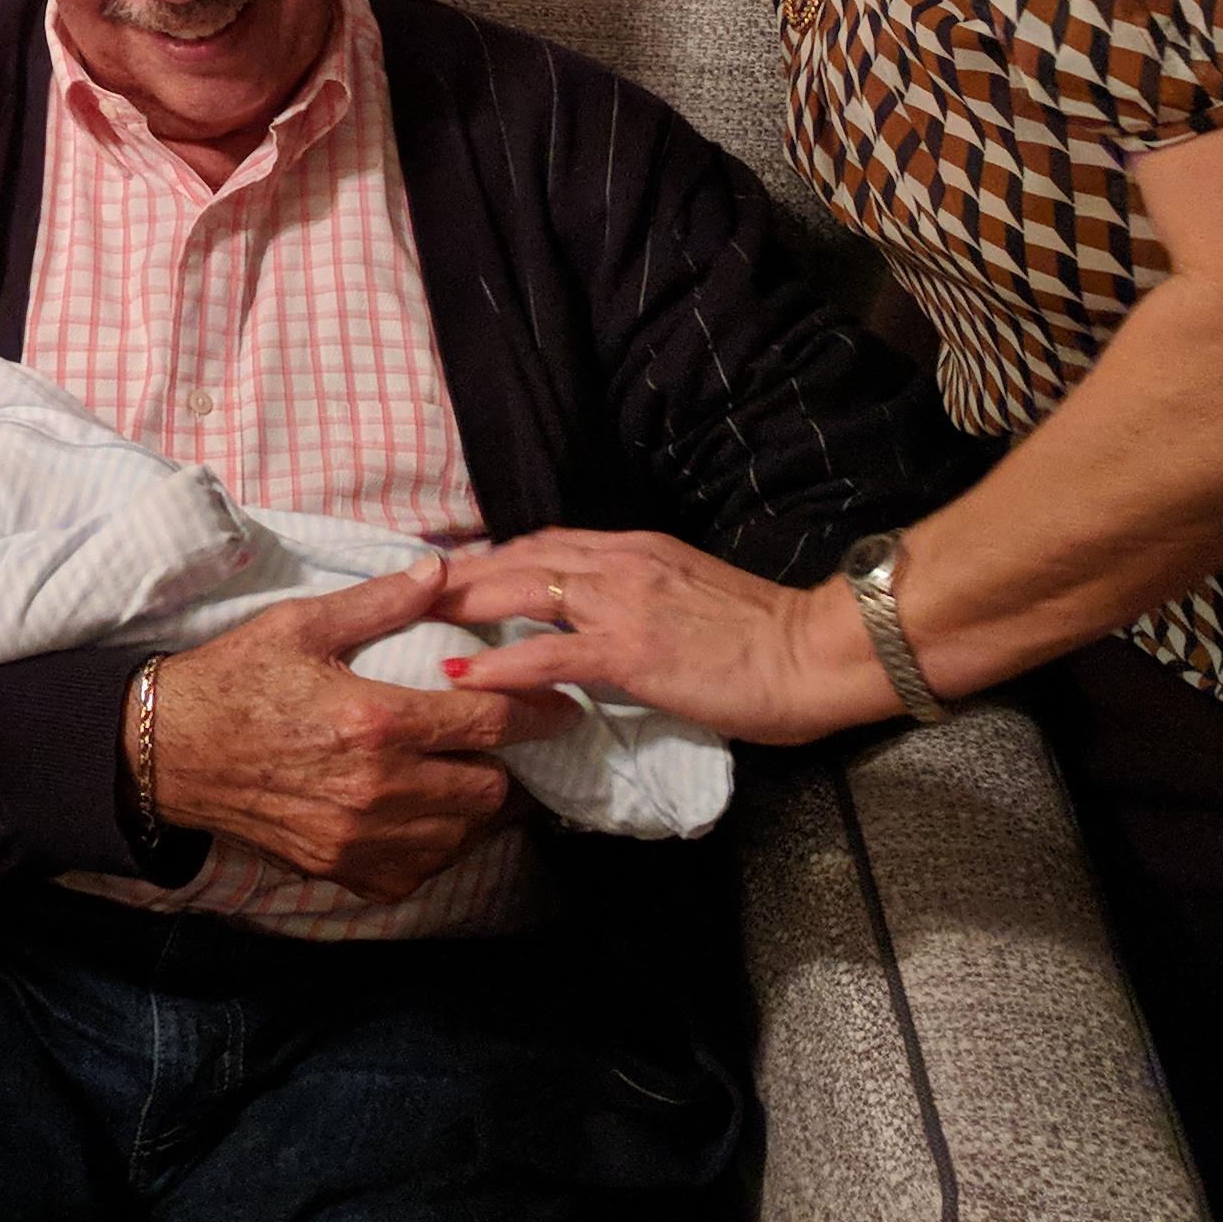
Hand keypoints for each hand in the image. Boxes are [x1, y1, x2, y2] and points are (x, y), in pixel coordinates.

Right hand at [150, 565, 580, 900]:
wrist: (168, 751)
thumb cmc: (234, 679)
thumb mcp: (302, 624)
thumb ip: (380, 603)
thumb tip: (442, 572)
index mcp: (374, 720)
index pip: (488, 721)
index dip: (536, 711)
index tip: (561, 705)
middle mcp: (376, 789)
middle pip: (489, 790)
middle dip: (506, 765)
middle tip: (503, 742)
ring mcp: (359, 839)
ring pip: (461, 836)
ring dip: (474, 807)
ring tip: (468, 775)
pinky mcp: (340, 870)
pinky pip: (418, 872)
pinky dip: (433, 846)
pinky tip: (423, 814)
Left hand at [433, 529, 896, 744]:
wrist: (812, 653)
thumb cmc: (763, 636)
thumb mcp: (690, 595)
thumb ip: (642, 596)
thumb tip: (603, 617)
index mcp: (634, 550)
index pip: (545, 545)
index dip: (493, 559)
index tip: (453, 573)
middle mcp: (618, 563)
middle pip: (518, 559)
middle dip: (461, 576)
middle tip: (410, 594)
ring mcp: (621, 604)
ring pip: (521, 593)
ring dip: (464, 608)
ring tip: (415, 624)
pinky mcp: (630, 651)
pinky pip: (550, 655)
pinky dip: (501, 666)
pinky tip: (463, 676)